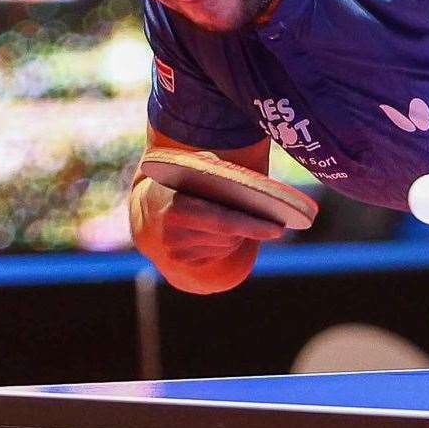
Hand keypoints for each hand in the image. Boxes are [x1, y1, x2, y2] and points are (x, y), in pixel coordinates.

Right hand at [131, 177, 284, 291]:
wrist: (150, 207)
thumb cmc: (182, 180)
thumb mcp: (193, 166)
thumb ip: (214, 167)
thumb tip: (244, 181)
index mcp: (177, 208)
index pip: (224, 222)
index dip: (253, 226)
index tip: (278, 229)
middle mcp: (174, 234)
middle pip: (230, 236)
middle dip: (250, 227)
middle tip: (265, 217)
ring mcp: (176, 251)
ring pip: (227, 246)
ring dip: (238, 234)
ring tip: (234, 216)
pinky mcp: (182, 261)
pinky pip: (219, 254)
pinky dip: (226, 242)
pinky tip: (220, 229)